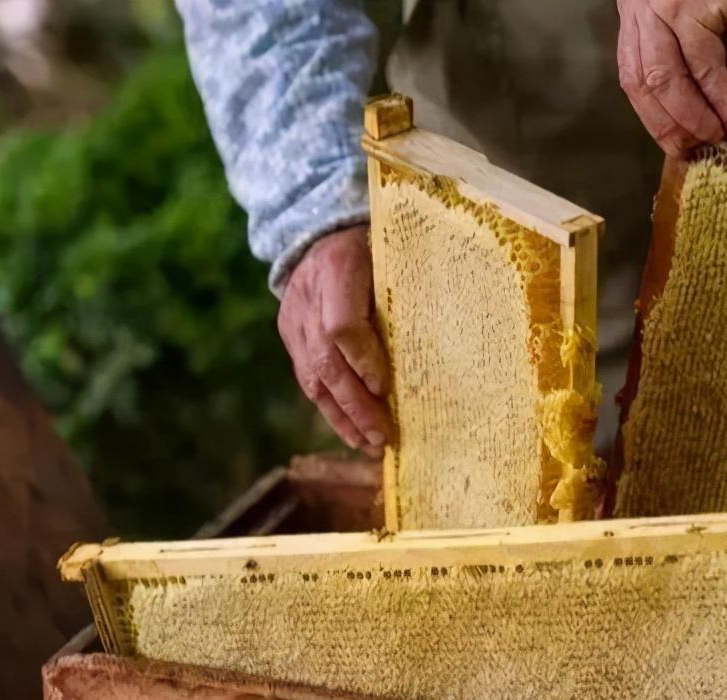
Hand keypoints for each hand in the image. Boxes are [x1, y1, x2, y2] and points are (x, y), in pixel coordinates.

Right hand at [278, 225, 392, 455]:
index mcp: (338, 268)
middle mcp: (307, 296)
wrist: (319, 229)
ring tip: (368, 444)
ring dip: (342, 416)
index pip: (342, 326)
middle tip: (382, 434)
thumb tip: (438, 344)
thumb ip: (403, 293)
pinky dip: (330, 408)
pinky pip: (307, 378)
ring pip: (312, 377)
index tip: (385, 388)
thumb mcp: (391, 255)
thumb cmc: (372, 245)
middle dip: (355, 403)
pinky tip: (351, 431)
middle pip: (326, 360)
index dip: (363, 360)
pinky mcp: (288, 333)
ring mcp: (293, 318)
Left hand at [616, 0, 726, 155]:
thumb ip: (720, 79)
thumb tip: (721, 123)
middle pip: (642, 80)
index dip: (653, 116)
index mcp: (642, 15)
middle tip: (694, 149)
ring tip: (717, 136)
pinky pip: (701, 66)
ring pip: (664, 78)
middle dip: (668, 124)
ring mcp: (661, 4)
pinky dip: (719, 99)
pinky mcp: (690, 5)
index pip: (635, 75)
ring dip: (692, 117)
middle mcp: (642, 7)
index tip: (676, 144)